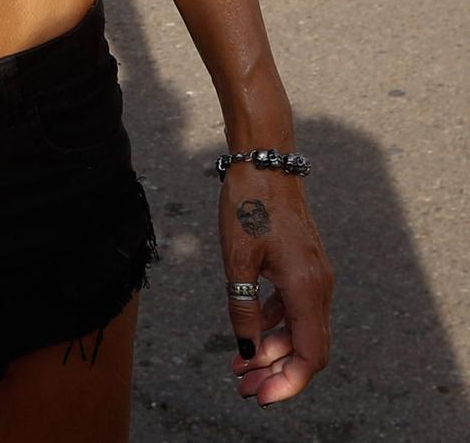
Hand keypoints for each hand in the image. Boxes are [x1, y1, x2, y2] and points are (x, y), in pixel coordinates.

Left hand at [221, 171, 332, 403]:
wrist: (265, 160)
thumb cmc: (249, 204)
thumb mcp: (237, 259)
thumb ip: (242, 308)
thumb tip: (246, 352)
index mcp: (307, 289)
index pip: (309, 355)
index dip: (288, 383)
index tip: (260, 396)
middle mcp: (319, 287)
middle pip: (307, 348)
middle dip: (277, 373)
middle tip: (244, 388)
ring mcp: (313, 276)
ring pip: (299, 329)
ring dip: (272, 351)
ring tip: (239, 368)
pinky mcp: (303, 266)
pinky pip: (293, 308)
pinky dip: (273, 325)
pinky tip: (248, 333)